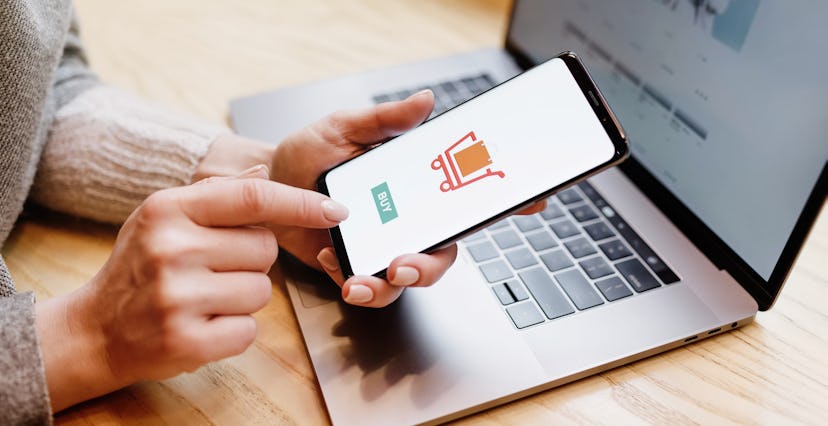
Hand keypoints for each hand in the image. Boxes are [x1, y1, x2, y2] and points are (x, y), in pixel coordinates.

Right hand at [36, 167, 347, 410]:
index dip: (301, 203)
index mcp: (168, 210)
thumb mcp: (164, 217)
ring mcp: (178, 298)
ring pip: (262, 290)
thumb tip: (263, 170)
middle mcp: (172, 249)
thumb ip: (217, 195)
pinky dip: (234, 331)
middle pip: (265, 248)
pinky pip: (250, 329)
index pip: (252, 198)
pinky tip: (202, 324)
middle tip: (212, 269)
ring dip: (244, 297)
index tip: (336, 209)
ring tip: (204, 298)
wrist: (96, 329)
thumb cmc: (139, 267)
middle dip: (252, 260)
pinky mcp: (187, 341)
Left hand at [269, 90, 544, 306]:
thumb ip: (386, 119)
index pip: (465, 198)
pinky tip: (330, 257)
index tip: (534, 203)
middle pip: (440, 254)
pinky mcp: (350, 266)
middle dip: (428, 268)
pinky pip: (362, 285)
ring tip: (360, 281)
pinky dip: (349, 279)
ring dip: (387, 287)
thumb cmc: (309, 153)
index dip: (503, 204)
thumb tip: (425, 100)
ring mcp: (378, 247)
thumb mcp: (347, 126)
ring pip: (403, 282)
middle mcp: (403, 223)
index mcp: (413, 190)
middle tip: (404, 266)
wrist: (264, 181)